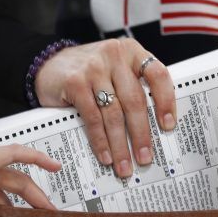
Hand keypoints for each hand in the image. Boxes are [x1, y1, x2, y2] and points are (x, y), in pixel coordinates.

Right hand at [35, 38, 176, 177]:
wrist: (48, 64)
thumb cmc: (88, 71)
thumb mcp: (114, 69)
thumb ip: (133, 86)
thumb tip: (153, 126)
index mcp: (131, 52)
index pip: (157, 74)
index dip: (166, 101)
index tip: (169, 125)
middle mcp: (114, 56)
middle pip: (135, 101)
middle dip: (141, 134)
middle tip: (145, 158)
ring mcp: (94, 68)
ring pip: (114, 113)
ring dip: (120, 144)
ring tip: (124, 164)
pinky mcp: (75, 83)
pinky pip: (93, 118)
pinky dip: (100, 141)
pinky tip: (105, 155)